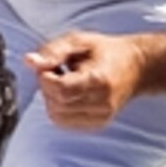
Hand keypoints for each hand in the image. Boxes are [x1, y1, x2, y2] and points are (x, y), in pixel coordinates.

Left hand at [28, 32, 146, 128]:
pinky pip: (65, 122)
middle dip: (47, 87)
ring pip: (57, 117)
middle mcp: (102, 104)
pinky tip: (69, 94)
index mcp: (98, 81)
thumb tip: (29, 61)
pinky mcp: (97, 125)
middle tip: (56, 71)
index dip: (46, 78)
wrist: (135, 68)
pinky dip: (60, 108)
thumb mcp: (79, 41)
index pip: (61, 91)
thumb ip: (53, 51)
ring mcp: (101, 118)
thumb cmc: (105, 52)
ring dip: (52, 99)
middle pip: (56, 105)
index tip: (48, 65)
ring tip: (63, 81)